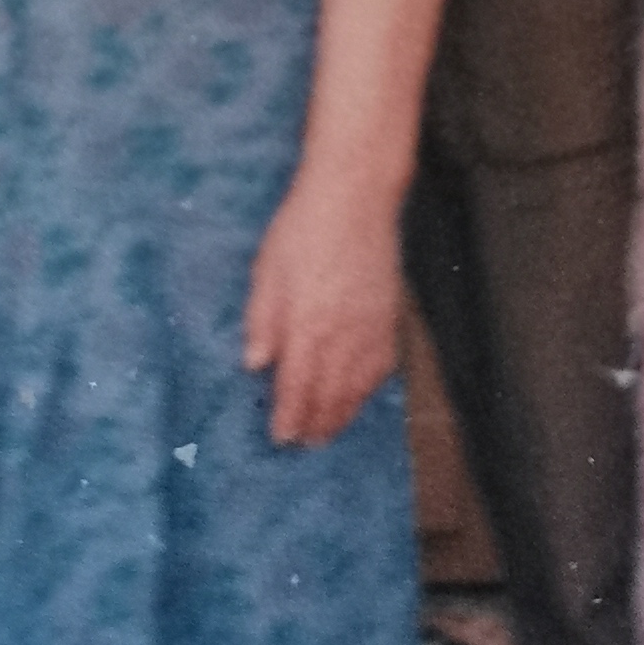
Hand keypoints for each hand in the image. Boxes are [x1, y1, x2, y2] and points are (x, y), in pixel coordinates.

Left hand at [244, 179, 401, 446]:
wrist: (355, 198)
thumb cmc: (304, 229)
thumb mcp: (267, 271)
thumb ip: (262, 321)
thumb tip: (255, 363)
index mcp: (308, 324)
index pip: (298, 386)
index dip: (290, 416)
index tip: (281, 437)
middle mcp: (343, 334)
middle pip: (331, 394)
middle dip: (317, 424)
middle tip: (304, 445)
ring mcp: (370, 327)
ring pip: (358, 386)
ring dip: (344, 414)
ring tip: (329, 433)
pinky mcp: (388, 316)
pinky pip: (381, 366)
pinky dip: (369, 388)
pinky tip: (359, 395)